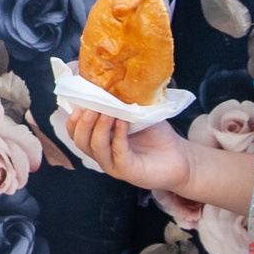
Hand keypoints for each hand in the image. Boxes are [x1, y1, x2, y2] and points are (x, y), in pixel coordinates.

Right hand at [66, 111, 197, 191]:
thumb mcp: (136, 114)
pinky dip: (118, 135)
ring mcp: (114, 165)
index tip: (79, 103)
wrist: (180, 157)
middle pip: (80, 141)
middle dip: (83, 122)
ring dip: (98, 127)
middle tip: (91, 107)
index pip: (76, 133)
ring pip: (95, 147)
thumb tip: (108, 81)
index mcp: (100, 141)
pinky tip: (123, 121)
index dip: (73, 119)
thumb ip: (121, 104)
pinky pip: (117, 152)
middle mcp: (103, 155)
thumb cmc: (156, 135)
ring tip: (106, 112)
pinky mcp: (128, 172)